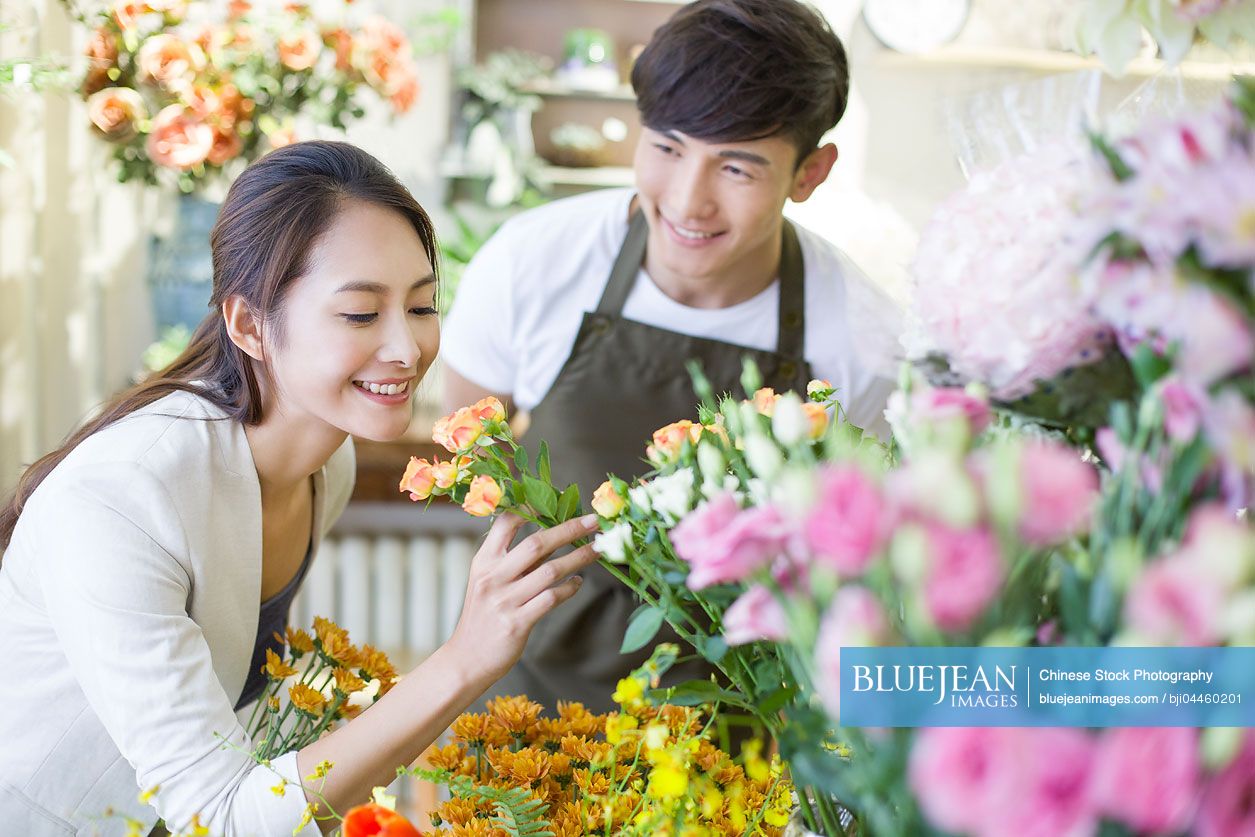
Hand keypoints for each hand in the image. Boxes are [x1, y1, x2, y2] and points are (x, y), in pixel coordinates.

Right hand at [448, 512, 599, 682]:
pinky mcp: (517, 623)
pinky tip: (578, 583)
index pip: (505, 523)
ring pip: (550, 570)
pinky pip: (551, 598)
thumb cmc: (482, 617)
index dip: (530, 508)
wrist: (466, 659)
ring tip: (597, 550)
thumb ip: (511, 562)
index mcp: (484, 562)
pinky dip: (569, 589)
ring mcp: (505, 600)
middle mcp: (493, 577)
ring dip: (579, 558)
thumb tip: (548, 539)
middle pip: (537, 543)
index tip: (555, 500)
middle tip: (593, 521)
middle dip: (569, 529)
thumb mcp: (486, 583)